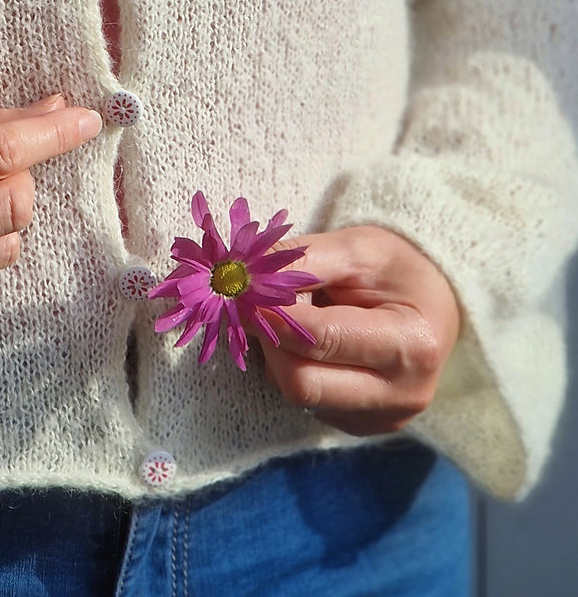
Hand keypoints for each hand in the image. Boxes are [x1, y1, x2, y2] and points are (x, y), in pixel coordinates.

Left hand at [254, 225, 460, 435]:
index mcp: (411, 345)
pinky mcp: (362, 427)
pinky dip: (294, 368)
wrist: (433, 301)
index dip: (272, 314)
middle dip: (270, 340)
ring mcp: (383, 419)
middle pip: (303, 383)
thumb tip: (243, 277)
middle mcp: (402, 395)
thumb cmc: (396, 268)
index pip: (321, 339)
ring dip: (279, 354)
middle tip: (256, 303)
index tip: (241, 290)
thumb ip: (302, 261)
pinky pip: (308, 403)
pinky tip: (308, 342)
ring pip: (298, 395)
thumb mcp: (357, 247)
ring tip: (293, 317)